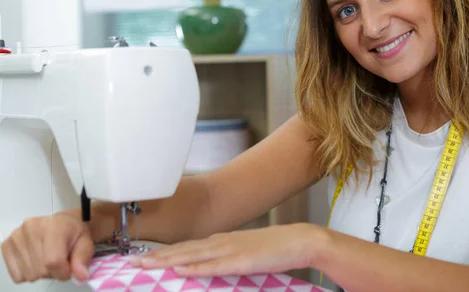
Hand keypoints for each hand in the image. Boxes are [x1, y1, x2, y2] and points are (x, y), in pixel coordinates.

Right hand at [1, 213, 93, 282]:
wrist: (61, 222)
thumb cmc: (73, 233)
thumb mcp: (86, 243)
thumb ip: (83, 259)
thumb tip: (80, 276)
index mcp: (53, 226)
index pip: (53, 261)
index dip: (63, 272)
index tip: (68, 269)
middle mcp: (31, 228)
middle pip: (41, 270)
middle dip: (53, 272)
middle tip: (59, 261)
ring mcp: (16, 236)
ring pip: (29, 275)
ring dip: (41, 273)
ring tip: (48, 259)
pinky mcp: (7, 245)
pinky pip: (17, 275)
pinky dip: (28, 273)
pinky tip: (36, 260)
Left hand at [129, 223, 324, 276]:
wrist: (297, 241)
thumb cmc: (272, 248)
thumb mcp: (243, 253)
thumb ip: (224, 258)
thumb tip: (205, 267)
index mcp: (220, 240)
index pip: (185, 247)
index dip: (162, 253)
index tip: (142, 258)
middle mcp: (220, 242)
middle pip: (182, 250)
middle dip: (155, 257)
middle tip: (131, 263)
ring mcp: (229, 250)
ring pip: (191, 255)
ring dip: (166, 260)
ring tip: (145, 264)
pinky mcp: (240, 261)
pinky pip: (213, 266)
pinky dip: (194, 267)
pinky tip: (179, 269)